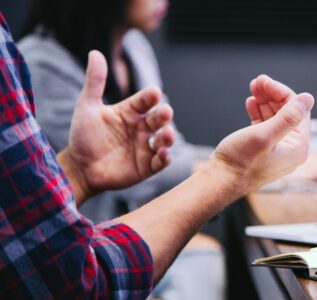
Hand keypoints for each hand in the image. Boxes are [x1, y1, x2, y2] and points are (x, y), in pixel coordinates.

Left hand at [58, 51, 174, 202]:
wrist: (79, 168)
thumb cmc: (83, 136)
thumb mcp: (86, 107)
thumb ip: (94, 82)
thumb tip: (95, 52)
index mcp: (130, 112)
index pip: (144, 100)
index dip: (150, 97)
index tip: (154, 92)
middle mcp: (141, 128)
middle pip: (158, 119)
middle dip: (163, 115)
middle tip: (165, 112)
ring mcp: (145, 147)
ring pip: (164, 139)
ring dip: (168, 137)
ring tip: (167, 135)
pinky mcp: (146, 167)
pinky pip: (160, 161)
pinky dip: (164, 158)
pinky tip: (162, 154)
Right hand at [211, 75, 313, 192]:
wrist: (220, 181)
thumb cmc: (240, 162)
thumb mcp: (264, 135)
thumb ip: (287, 117)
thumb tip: (308, 98)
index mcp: (298, 147)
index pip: (298, 110)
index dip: (281, 93)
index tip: (264, 81)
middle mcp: (291, 150)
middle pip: (287, 112)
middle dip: (272, 95)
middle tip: (257, 81)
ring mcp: (278, 150)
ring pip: (275, 117)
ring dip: (265, 101)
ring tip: (253, 88)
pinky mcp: (264, 150)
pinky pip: (266, 126)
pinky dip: (259, 113)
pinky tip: (251, 104)